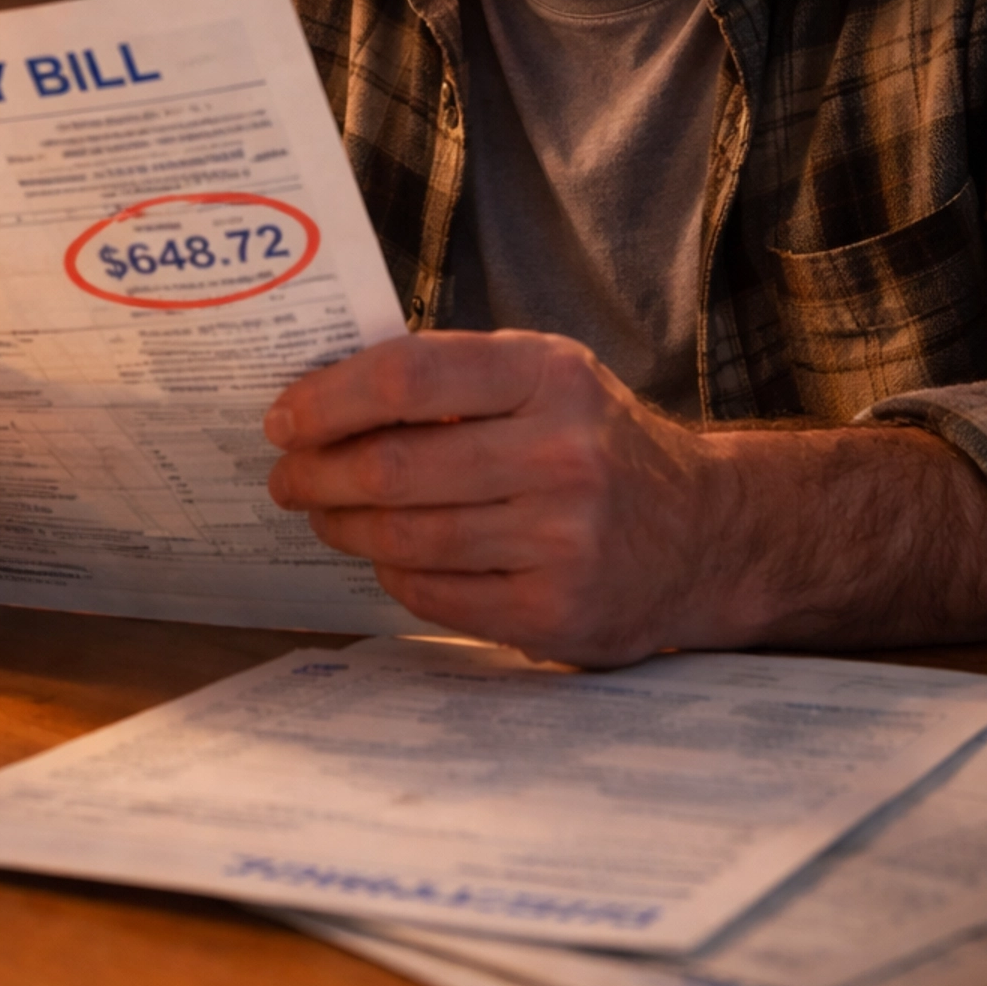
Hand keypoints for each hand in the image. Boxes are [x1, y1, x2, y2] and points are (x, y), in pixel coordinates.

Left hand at [264, 330, 986, 662]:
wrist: (704, 534)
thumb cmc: (597, 443)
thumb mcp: (545, 381)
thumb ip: (451, 381)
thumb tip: (322, 392)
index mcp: (549, 375)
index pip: (406, 377)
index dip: (327, 400)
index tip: (283, 418)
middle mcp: (560, 453)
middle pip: (391, 466)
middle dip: (316, 473)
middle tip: (286, 477)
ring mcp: (560, 538)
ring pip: (402, 535)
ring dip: (342, 525)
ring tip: (323, 514)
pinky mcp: (554, 610)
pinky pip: (431, 592)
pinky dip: (392, 573)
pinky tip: (385, 555)